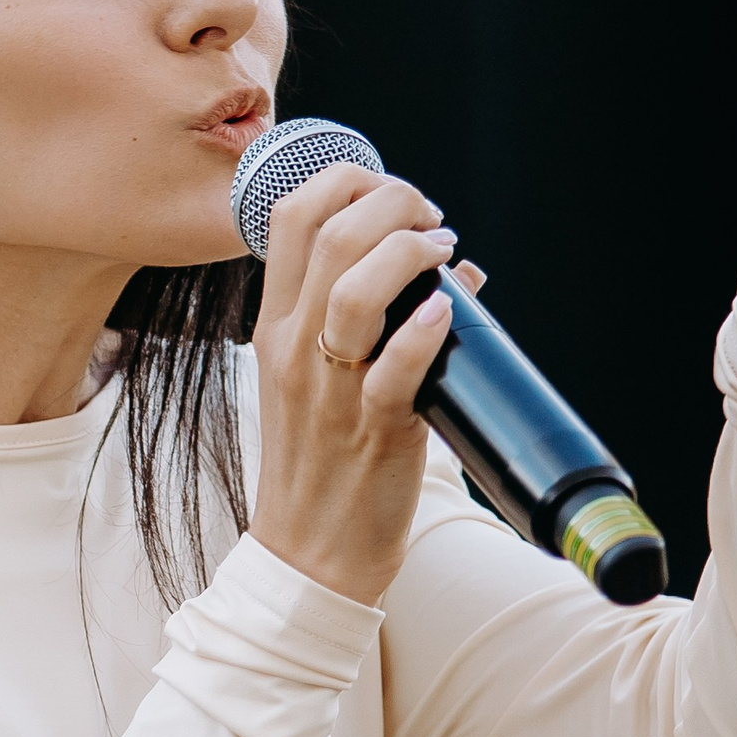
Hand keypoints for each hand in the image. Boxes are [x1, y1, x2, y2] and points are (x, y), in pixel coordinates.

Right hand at [249, 166, 465, 603]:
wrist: (308, 557)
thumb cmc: (322, 462)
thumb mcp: (320, 379)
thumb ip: (372, 320)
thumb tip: (459, 273)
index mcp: (276, 325)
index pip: (289, 215)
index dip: (347, 180)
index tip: (393, 195)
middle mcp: (294, 348)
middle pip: (328, 232)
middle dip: (391, 200)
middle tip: (431, 217)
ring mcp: (329, 389)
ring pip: (353, 289)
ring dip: (407, 251)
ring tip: (441, 252)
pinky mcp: (371, 432)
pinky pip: (393, 370)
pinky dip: (423, 332)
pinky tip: (445, 310)